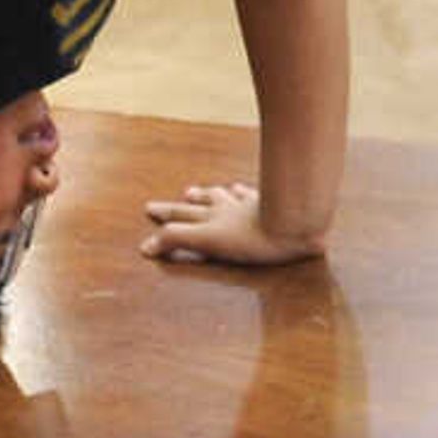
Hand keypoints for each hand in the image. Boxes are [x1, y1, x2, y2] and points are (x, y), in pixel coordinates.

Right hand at [141, 181, 327, 267]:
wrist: (293, 223)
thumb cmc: (253, 239)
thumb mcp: (208, 242)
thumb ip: (177, 242)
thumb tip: (144, 247)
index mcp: (210, 221)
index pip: (180, 221)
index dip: (163, 225)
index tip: (147, 223)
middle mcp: (226, 210)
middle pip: (197, 206)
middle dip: (179, 207)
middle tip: (162, 204)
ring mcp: (248, 206)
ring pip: (223, 197)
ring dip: (210, 196)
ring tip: (202, 192)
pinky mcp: (271, 205)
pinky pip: (253, 195)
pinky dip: (244, 193)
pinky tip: (244, 190)